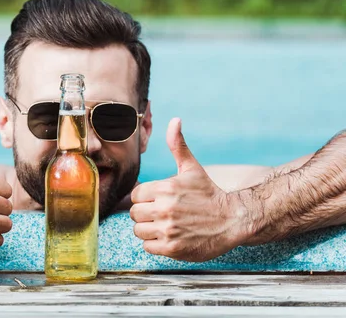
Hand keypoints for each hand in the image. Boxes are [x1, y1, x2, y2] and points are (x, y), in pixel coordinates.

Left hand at [130, 118, 247, 261]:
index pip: (135, 195)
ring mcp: (168, 229)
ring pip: (138, 230)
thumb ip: (178, 145)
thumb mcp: (192, 168)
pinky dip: (155, 244)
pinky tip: (170, 237)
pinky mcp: (172, 248)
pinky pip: (147, 246)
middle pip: (134, 213)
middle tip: (162, 214)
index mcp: (165, 188)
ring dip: (149, 229)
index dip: (145, 198)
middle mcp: (164, 209)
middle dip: (145, 214)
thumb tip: (174, 120)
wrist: (233, 220)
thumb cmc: (209, 193)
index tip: (158, 200)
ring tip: (165, 225)